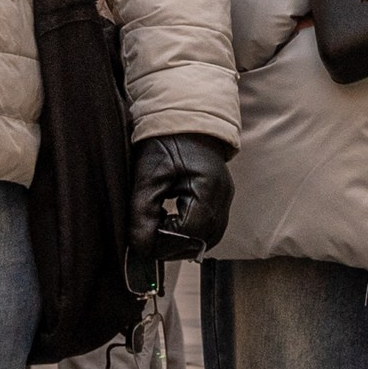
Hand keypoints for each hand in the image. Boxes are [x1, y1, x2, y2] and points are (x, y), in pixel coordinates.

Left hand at [129, 133, 235, 260]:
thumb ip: (142, 214)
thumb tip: (142, 248)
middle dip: (172, 246)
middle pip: (201, 242)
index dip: (163, 242)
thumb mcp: (148, 176)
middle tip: (147, 235)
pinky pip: (208, 229)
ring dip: (181, 241)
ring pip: (206, 239)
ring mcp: (226, 200)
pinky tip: (170, 222)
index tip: (142, 235)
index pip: (188, 234)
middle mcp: (223, 197)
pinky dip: (189, 233)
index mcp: (208, 188)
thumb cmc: (166, 142)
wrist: (184, 120)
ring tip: (158, 228)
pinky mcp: (221, 200)